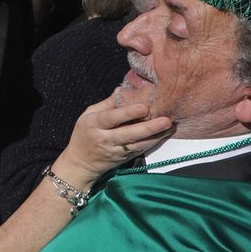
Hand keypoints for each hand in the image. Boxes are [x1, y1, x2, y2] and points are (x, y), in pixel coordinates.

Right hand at [55, 95, 173, 181]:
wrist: (81, 163)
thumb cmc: (84, 133)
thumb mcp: (89, 114)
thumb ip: (107, 103)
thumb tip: (124, 88)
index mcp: (94, 124)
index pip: (111, 118)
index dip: (128, 113)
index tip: (144, 107)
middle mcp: (105, 139)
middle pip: (129, 134)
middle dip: (149, 127)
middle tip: (166, 120)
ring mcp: (116, 151)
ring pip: (138, 144)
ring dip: (156, 136)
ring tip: (170, 127)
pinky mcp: (124, 158)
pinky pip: (140, 150)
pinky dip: (153, 142)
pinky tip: (164, 135)